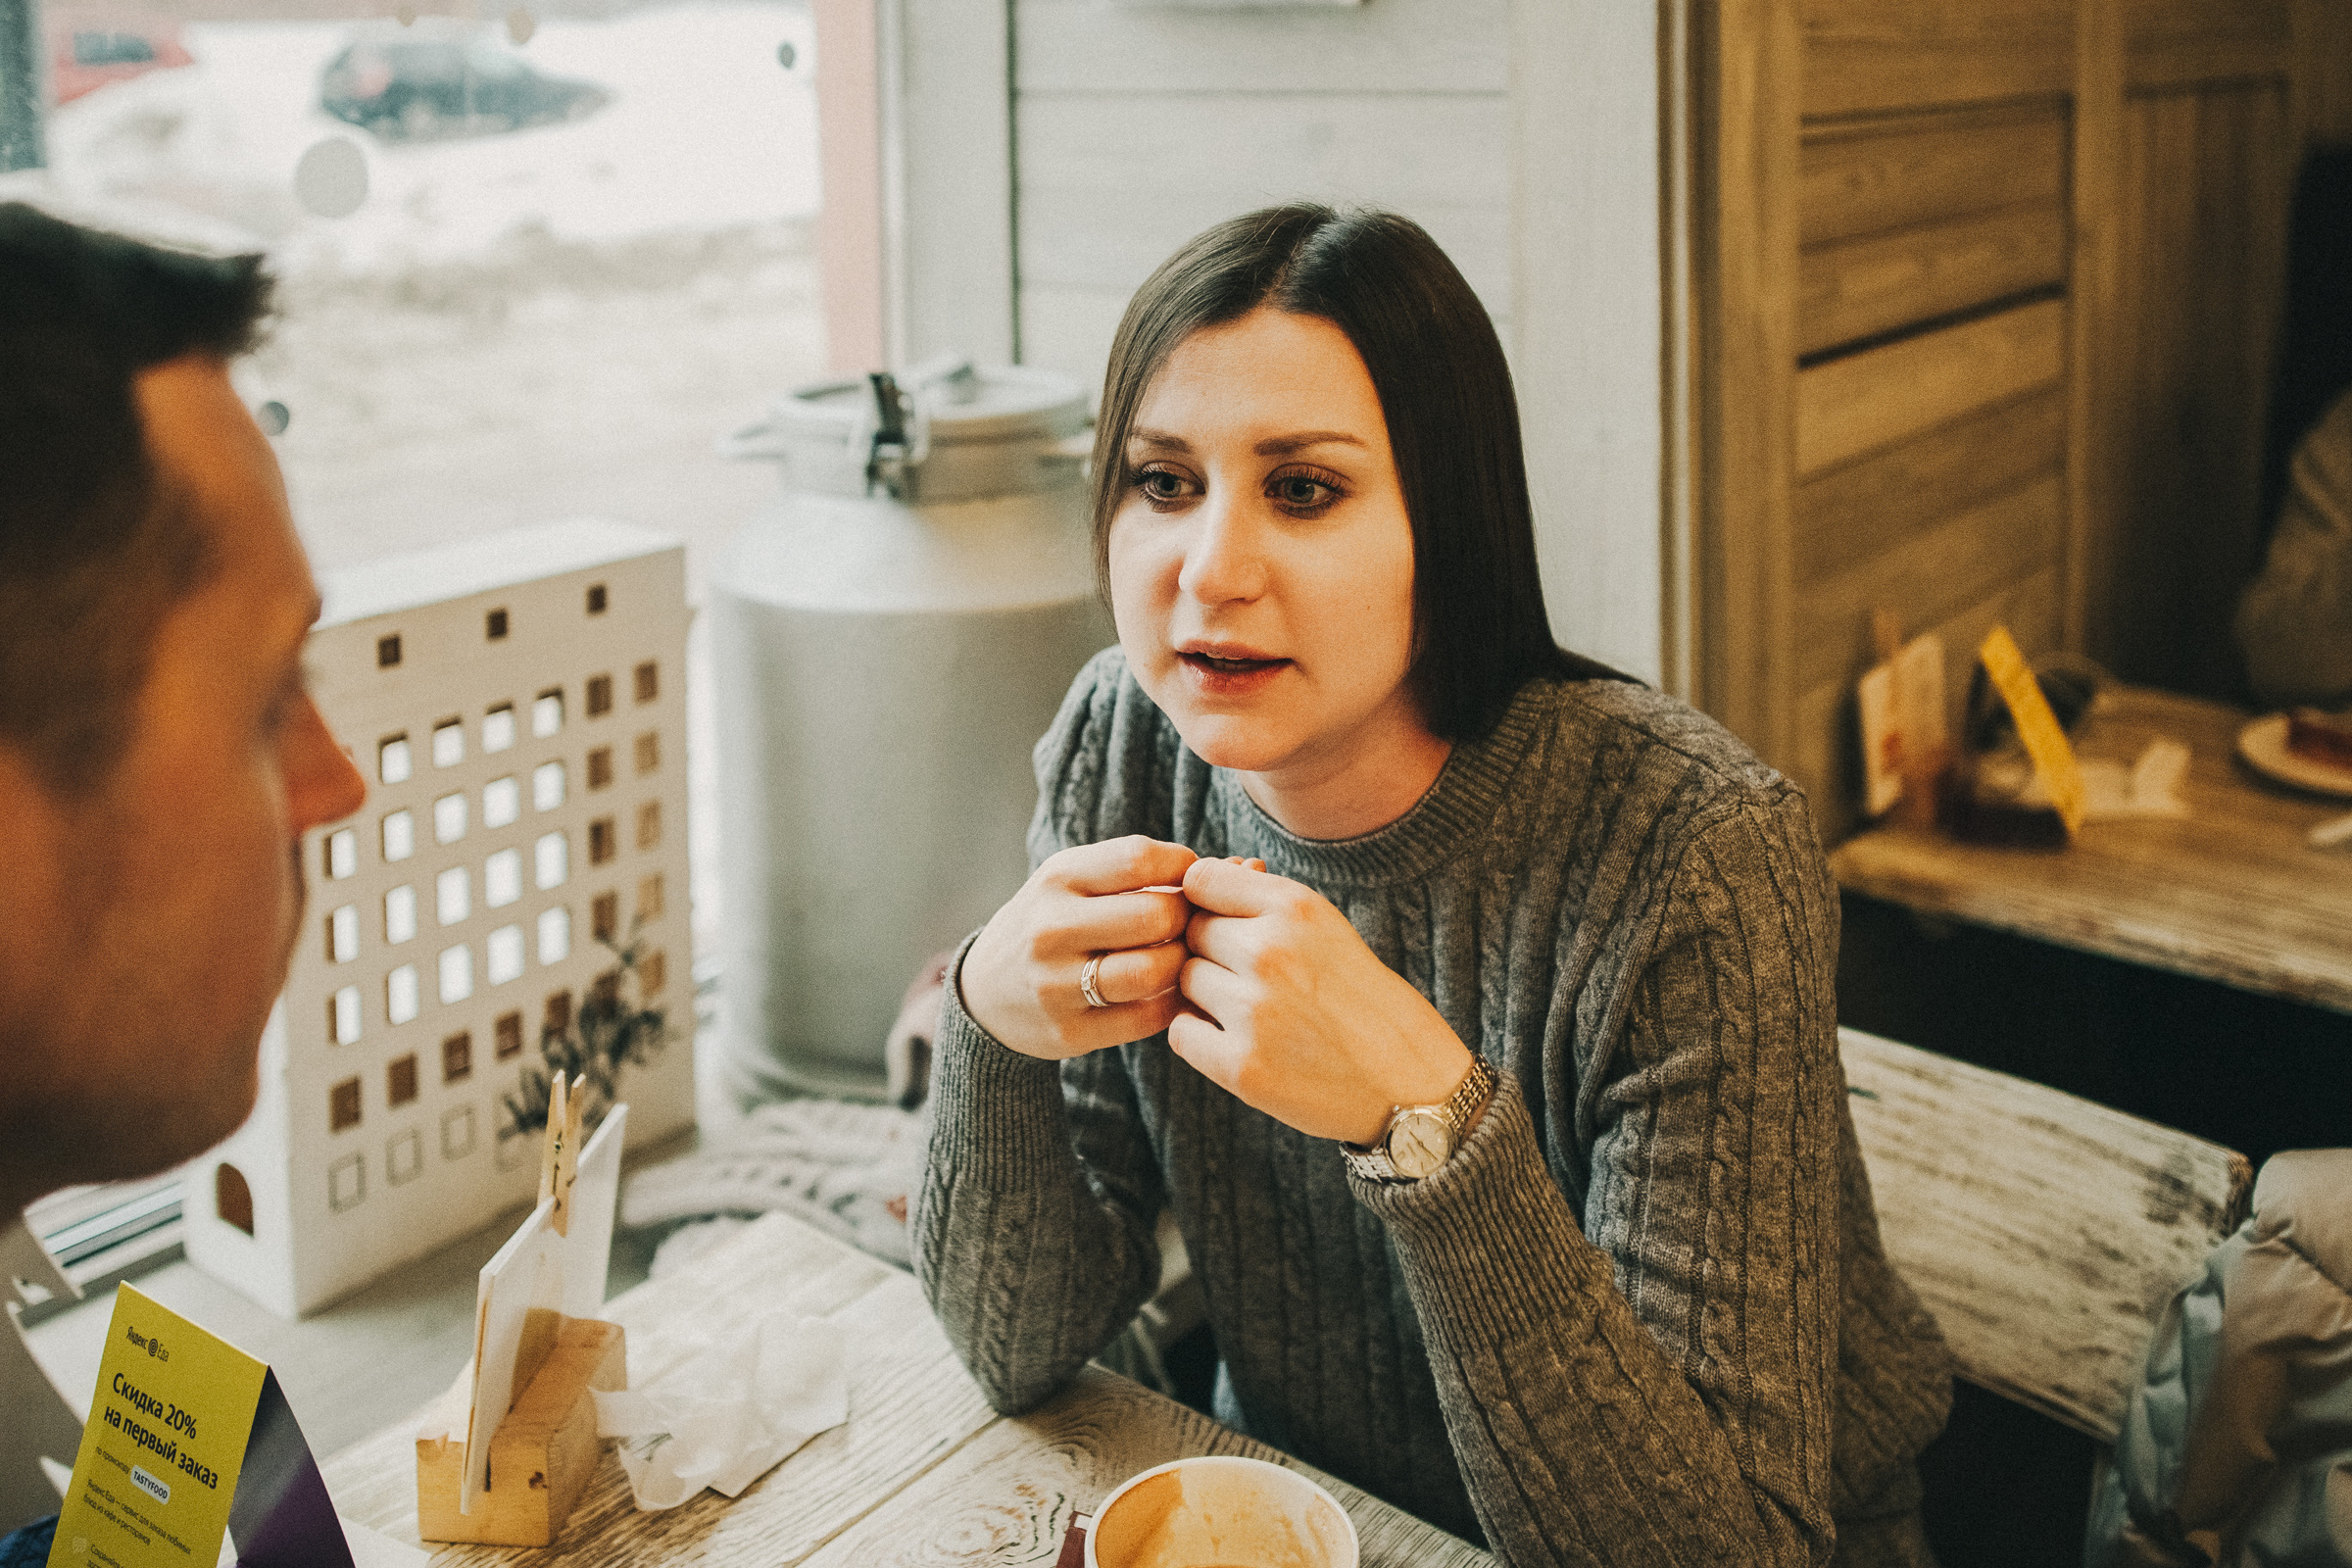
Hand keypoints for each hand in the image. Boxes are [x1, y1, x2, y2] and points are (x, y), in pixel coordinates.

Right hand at [961, 836, 1198, 1059]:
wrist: (985, 993)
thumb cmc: (1057, 923)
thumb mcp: (1080, 883)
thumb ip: (1151, 872)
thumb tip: (1246, 869)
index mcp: (1057, 878)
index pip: (1140, 858)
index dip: (1184, 868)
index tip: (1189, 883)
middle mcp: (1051, 928)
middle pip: (1156, 915)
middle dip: (1187, 919)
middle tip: (1190, 927)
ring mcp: (1055, 983)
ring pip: (1152, 970)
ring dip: (1180, 964)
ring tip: (1177, 959)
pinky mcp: (1068, 1032)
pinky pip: (1146, 1018)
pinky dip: (1171, 1004)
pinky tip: (1167, 993)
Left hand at [1171, 857, 1473, 1143]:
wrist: (1411, 1084)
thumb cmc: (1366, 1002)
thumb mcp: (1328, 931)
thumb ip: (1265, 903)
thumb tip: (1205, 875)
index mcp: (1297, 908)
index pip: (1200, 880)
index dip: (1204, 902)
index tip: (1225, 924)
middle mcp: (1270, 952)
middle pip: (1191, 933)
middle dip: (1211, 952)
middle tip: (1251, 979)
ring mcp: (1253, 1011)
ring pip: (1184, 982)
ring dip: (1204, 995)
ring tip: (1251, 1012)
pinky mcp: (1242, 1067)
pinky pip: (1182, 1033)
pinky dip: (1200, 1037)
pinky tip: (1238, 1041)